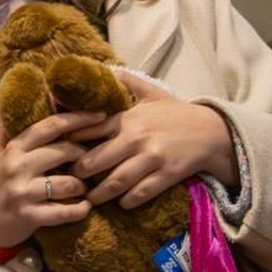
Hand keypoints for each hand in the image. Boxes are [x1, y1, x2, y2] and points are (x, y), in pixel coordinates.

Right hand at [0, 110, 102, 248]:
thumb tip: (10, 108)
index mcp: (12, 149)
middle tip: (90, 162)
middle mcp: (17, 167)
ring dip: (82, 186)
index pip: (49, 126)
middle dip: (83, 154)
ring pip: (67, 183)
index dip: (77, 119)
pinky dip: (80, 210)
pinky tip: (85, 207)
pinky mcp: (29, 216)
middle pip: (63, 151)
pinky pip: (64, 211)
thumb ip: (3, 132)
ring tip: (83, 187)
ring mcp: (23, 192)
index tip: (100, 115)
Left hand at [69, 71, 237, 208]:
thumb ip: (127, 81)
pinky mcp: (167, 175)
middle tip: (69, 180)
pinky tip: (121, 203)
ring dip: (99, 193)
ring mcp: (152, 157)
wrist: (212, 132)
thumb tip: (103, 68)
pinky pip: (140, 193)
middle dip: (79, 173)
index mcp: (128, 118)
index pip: (90, 129)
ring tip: (90, 198)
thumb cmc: (176, 113)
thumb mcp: (151, 93)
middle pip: (96, 160)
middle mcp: (136, 138)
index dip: (71, 141)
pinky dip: (128, 200)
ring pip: (115, 181)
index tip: (59, 150)